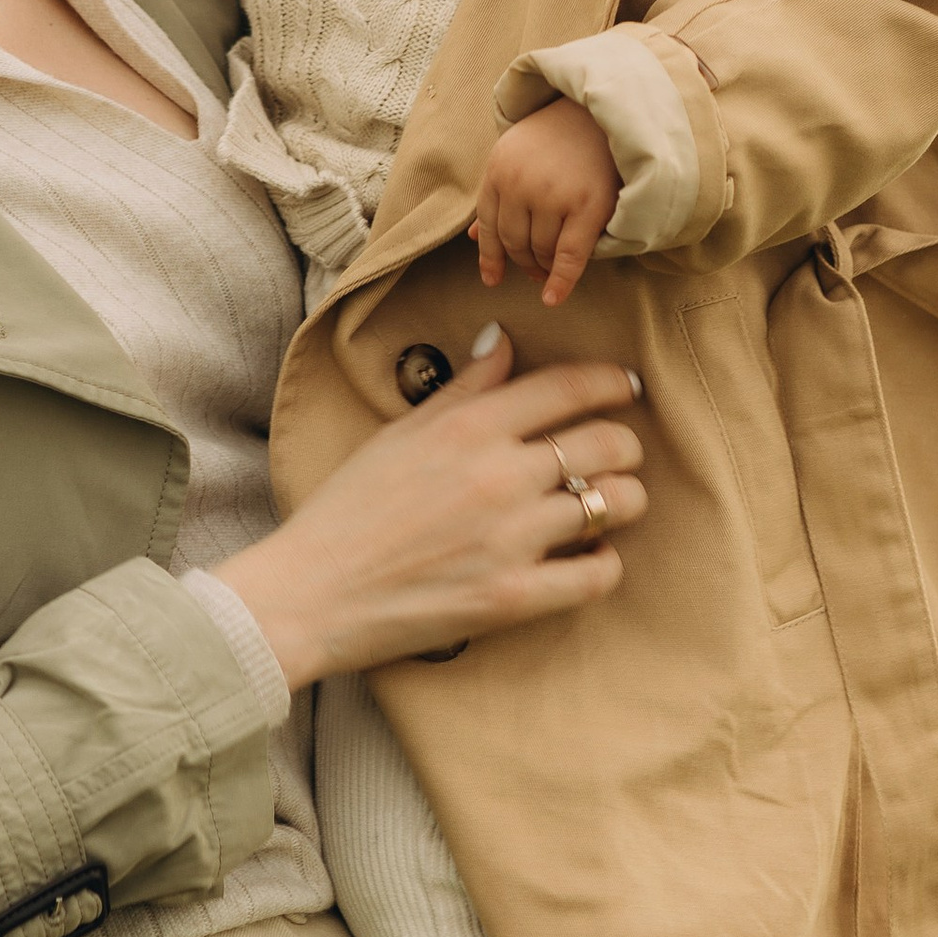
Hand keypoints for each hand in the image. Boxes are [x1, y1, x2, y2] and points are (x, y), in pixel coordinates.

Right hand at [212, 334, 646, 686]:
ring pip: (616, 505)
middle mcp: (498, 476)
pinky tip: (588, 557)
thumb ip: (463, 387)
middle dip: (625, 444)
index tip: (627, 386)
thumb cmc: (348, 510)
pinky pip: (599, 575)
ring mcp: (510, 539)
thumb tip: (504, 339)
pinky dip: (604, 563)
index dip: (612, 380)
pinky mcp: (514, 597)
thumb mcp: (400, 433)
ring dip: (623, 501)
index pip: (569, 387)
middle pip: (608, 443)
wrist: (310, 593)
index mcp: (468, 428)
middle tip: (618, 453)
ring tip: (607, 505)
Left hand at [474, 100, 620, 304]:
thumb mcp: (516, 156)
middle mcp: (520, 184)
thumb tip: (474, 237)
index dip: (490, 257)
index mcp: (498, 170)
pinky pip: (569, 256)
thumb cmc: (558, 136)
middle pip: (514, 242)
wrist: (602, 111)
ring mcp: (552, 195)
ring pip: (541, 250)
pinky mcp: (587, 205)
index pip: (489, 226)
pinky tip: (552, 298)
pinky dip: (561, 281)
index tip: (492, 279)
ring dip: (545, 266)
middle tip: (534, 271)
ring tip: (553, 267)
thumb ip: (497, 194)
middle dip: (523, 261)